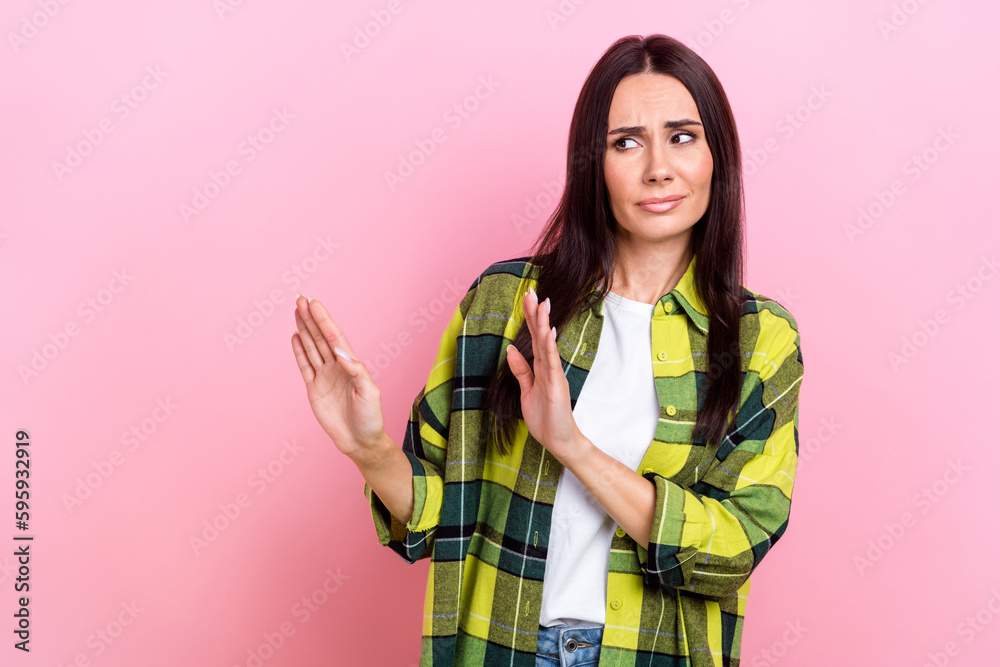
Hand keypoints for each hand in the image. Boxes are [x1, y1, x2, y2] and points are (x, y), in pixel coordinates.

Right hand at [290, 294, 387, 459]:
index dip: (324, 320)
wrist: (361, 441)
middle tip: (300, 298)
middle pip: (320, 337)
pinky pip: (304, 365)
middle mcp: (336, 367)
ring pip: (311, 347)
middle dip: (311, 318)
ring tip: (296, 310)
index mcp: (351, 365)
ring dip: (304, 329)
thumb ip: (356, 370)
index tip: (315, 303)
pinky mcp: (314, 389)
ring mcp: (324, 377)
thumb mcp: (369, 392)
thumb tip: (339, 352)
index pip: (334, 337)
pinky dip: (299, 351)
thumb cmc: (371, 417)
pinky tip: (295, 336)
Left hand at [504, 286, 586, 463]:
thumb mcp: (527, 391)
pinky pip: (552, 362)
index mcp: (541, 367)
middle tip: (533, 291)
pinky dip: (549, 346)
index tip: (527, 298)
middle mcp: (548, 367)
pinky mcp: (557, 385)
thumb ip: (521, 370)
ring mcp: (554, 375)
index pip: (534, 338)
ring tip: (542, 303)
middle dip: (536, 313)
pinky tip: (548, 331)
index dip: (530, 318)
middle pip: (541, 335)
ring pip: (547, 344)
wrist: (559, 441)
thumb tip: (511, 349)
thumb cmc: (545, 418)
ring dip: (544, 323)